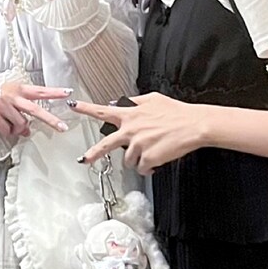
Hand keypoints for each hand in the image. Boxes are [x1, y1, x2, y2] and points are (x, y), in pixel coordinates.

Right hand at [0, 82, 71, 141]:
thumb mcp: (6, 93)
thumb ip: (19, 108)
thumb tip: (27, 129)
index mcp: (16, 88)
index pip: (39, 90)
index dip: (54, 92)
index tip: (67, 93)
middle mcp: (11, 95)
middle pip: (35, 110)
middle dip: (51, 120)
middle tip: (62, 127)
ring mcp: (1, 105)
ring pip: (21, 124)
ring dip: (19, 130)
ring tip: (13, 127)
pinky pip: (7, 130)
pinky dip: (7, 132)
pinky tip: (3, 128)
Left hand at [70, 93, 205, 173]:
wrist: (194, 125)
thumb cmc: (176, 113)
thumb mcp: (153, 99)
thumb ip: (133, 102)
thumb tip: (118, 104)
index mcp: (131, 114)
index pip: (103, 111)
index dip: (87, 109)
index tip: (73, 106)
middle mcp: (131, 130)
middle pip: (106, 144)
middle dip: (93, 153)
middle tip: (84, 159)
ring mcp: (138, 145)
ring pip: (128, 161)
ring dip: (137, 160)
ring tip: (151, 153)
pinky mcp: (148, 158)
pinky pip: (142, 169)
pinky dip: (149, 168)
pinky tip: (157, 160)